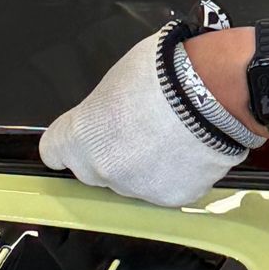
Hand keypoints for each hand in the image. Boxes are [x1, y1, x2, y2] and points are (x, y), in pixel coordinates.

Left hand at [40, 29, 249, 206]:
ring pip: (132, 181)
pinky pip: (167, 187)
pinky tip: (189, 148)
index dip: (68, 143)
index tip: (79, 138)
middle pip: (94, 169)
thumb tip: (111, 113)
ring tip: (171, 135)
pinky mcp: (172, 197)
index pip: (54, 151)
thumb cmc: (166, 72)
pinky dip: (176, 173)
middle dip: (110, 153)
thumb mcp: (118, 78)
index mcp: (81, 137)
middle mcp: (102, 169)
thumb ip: (104, 108)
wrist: (214, 91)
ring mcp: (137, 188)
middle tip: (137, 128)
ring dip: (144, 165)